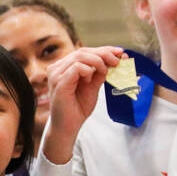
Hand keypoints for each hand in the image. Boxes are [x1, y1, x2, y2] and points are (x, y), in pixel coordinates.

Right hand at [41, 46, 123, 164]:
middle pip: (83, 51)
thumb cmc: (77, 107)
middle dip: (104, 53)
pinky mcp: (59, 82)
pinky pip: (77, 67)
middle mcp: (58, 68)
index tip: (120, 53)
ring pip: (80, 56)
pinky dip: (89, 69)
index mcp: (64, 67)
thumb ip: (101, 72)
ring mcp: (56, 75)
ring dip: (98, 61)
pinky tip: (91, 79)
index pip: (85, 51)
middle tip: (118, 60)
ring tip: (107, 70)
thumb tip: (116, 58)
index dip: (104, 50)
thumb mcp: (93, 85)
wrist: (69, 126)